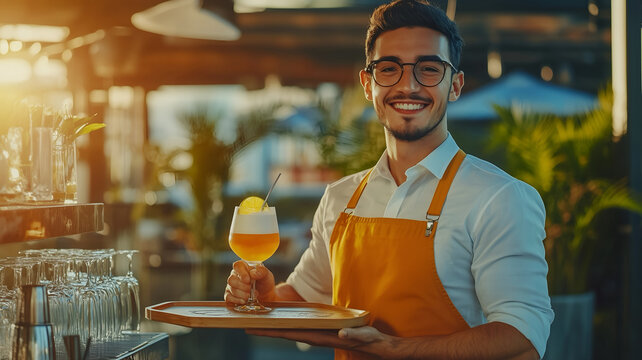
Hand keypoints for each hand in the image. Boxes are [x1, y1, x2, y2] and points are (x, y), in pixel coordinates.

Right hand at [224, 260, 275, 304]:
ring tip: (250, 296)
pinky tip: (244, 300)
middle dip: (242, 286)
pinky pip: (228, 297)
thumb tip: (252, 273)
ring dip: (241, 294)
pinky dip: (237, 300)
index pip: (237, 266)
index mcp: (243, 267)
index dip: (242, 273)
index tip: (248, 280)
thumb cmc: (264, 282)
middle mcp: (235, 275)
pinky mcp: (230, 295)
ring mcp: (231, 285)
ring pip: (231, 289)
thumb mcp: (266, 275)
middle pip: (231, 279)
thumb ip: (261, 271)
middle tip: (251, 289)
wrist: (265, 294)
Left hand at [246, 326, 398, 357]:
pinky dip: (291, 323)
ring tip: (261, 320)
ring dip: (278, 326)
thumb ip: (354, 335)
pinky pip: (304, 327)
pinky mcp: (326, 331)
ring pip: (294, 330)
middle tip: (247, 323)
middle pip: (287, 331)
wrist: (380, 347)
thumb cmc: (372, 342)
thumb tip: (341, 333)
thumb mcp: (364, 336)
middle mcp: (318, 336)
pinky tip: (285, 320)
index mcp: (322, 337)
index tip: (254, 328)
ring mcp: (321, 334)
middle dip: (267, 328)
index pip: (292, 333)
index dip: (273, 330)